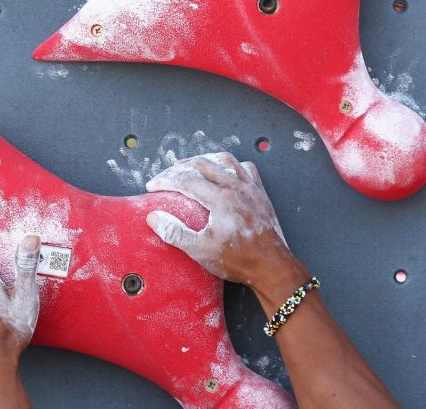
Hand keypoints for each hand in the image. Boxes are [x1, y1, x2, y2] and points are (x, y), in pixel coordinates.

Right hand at [145, 153, 300, 289]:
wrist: (272, 266)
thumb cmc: (240, 260)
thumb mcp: (200, 250)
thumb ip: (175, 232)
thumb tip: (154, 218)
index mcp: (220, 199)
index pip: (185, 180)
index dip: (165, 181)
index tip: (153, 186)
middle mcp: (235, 187)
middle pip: (202, 164)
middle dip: (180, 167)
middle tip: (168, 175)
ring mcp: (250, 188)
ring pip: (225, 160)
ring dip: (205, 160)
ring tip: (192, 166)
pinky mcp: (261, 193)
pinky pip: (246, 168)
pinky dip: (232, 165)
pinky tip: (225, 172)